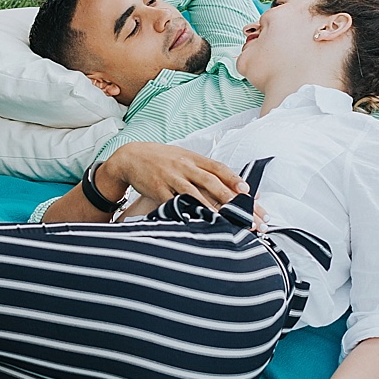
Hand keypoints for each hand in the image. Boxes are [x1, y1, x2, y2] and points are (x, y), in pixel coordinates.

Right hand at [98, 141, 245, 212]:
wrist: (130, 156)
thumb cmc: (161, 159)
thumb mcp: (183, 157)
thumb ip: (203, 168)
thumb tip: (228, 183)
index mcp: (193, 158)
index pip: (218, 168)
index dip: (234, 179)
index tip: (248, 192)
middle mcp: (184, 167)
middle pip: (211, 182)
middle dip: (230, 199)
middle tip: (245, 213)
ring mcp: (171, 178)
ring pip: (194, 194)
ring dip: (211, 208)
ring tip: (225, 222)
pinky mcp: (157, 189)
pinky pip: (172, 202)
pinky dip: (184, 212)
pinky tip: (194, 221)